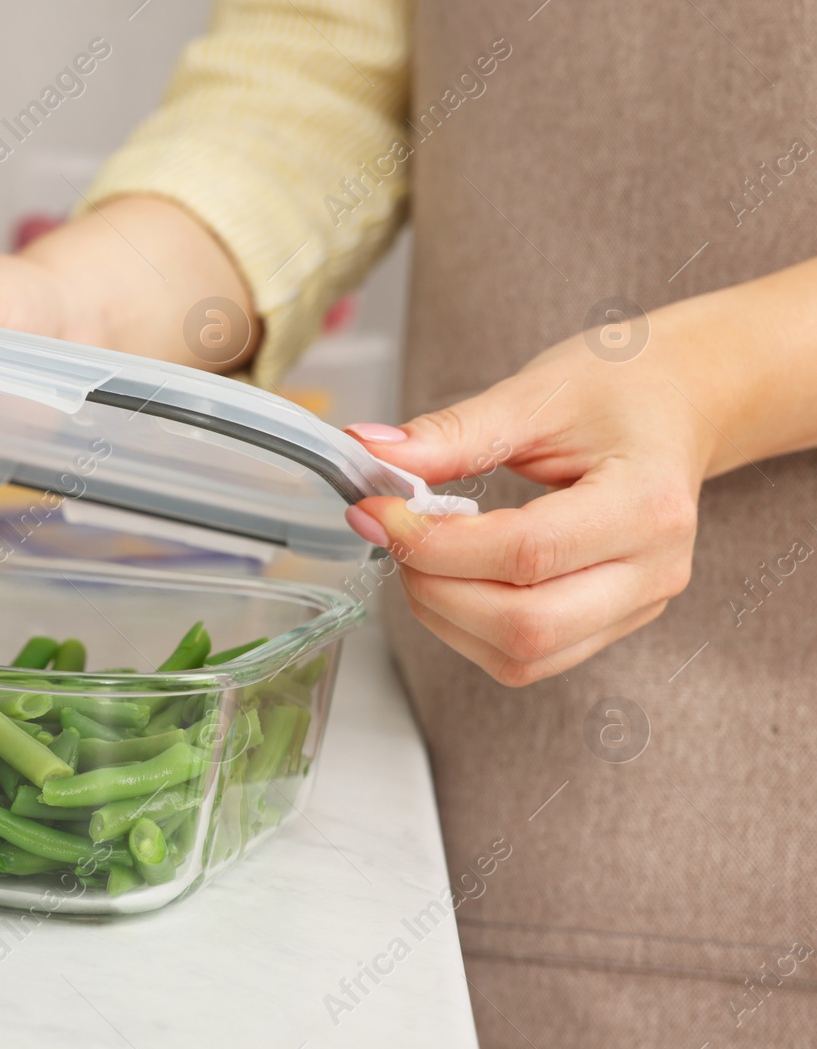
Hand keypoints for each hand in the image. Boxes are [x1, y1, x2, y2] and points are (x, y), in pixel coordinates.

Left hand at [343, 298, 733, 685]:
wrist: (676, 404)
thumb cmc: (617, 390)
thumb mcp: (535, 394)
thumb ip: (452, 433)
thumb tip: (371, 453)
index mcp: (646, 503)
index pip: (526, 553)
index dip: (436, 543)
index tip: (379, 510)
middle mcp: (653, 570)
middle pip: (526, 627)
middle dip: (435, 589)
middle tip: (394, 535)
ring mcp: (638, 606)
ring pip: (524, 657)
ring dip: (445, 616)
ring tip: (419, 554)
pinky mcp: (612, 623)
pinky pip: (530, 658)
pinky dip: (469, 628)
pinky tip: (451, 577)